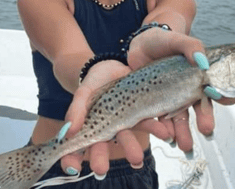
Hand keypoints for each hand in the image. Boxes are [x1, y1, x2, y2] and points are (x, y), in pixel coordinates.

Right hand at [61, 60, 171, 176]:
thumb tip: (68, 132)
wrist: (115, 65)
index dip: (72, 159)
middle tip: (102, 169)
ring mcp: (127, 122)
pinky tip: (165, 132)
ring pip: (129, 137)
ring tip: (137, 158)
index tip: (72, 168)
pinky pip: (152, 122)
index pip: (77, 147)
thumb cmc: (96, 80)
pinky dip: (159, 128)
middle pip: (105, 145)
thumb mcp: (84, 91)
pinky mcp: (143, 112)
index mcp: (90, 126)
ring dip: (133, 147)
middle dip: (103, 158)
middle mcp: (109, 129)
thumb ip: (76, 109)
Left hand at [127, 27, 234, 141]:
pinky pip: (160, 118)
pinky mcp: (155, 102)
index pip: (215, 87)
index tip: (226, 100)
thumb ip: (191, 46)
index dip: (222, 95)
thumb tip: (202, 62)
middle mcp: (188, 89)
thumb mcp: (177, 39)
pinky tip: (166, 135)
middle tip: (206, 128)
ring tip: (185, 143)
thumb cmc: (162, 40)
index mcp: (198, 74)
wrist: (139, 45)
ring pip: (180, 117)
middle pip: (199, 107)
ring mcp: (171, 97)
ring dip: (184, 131)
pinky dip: (164, 128)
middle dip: (204, 119)